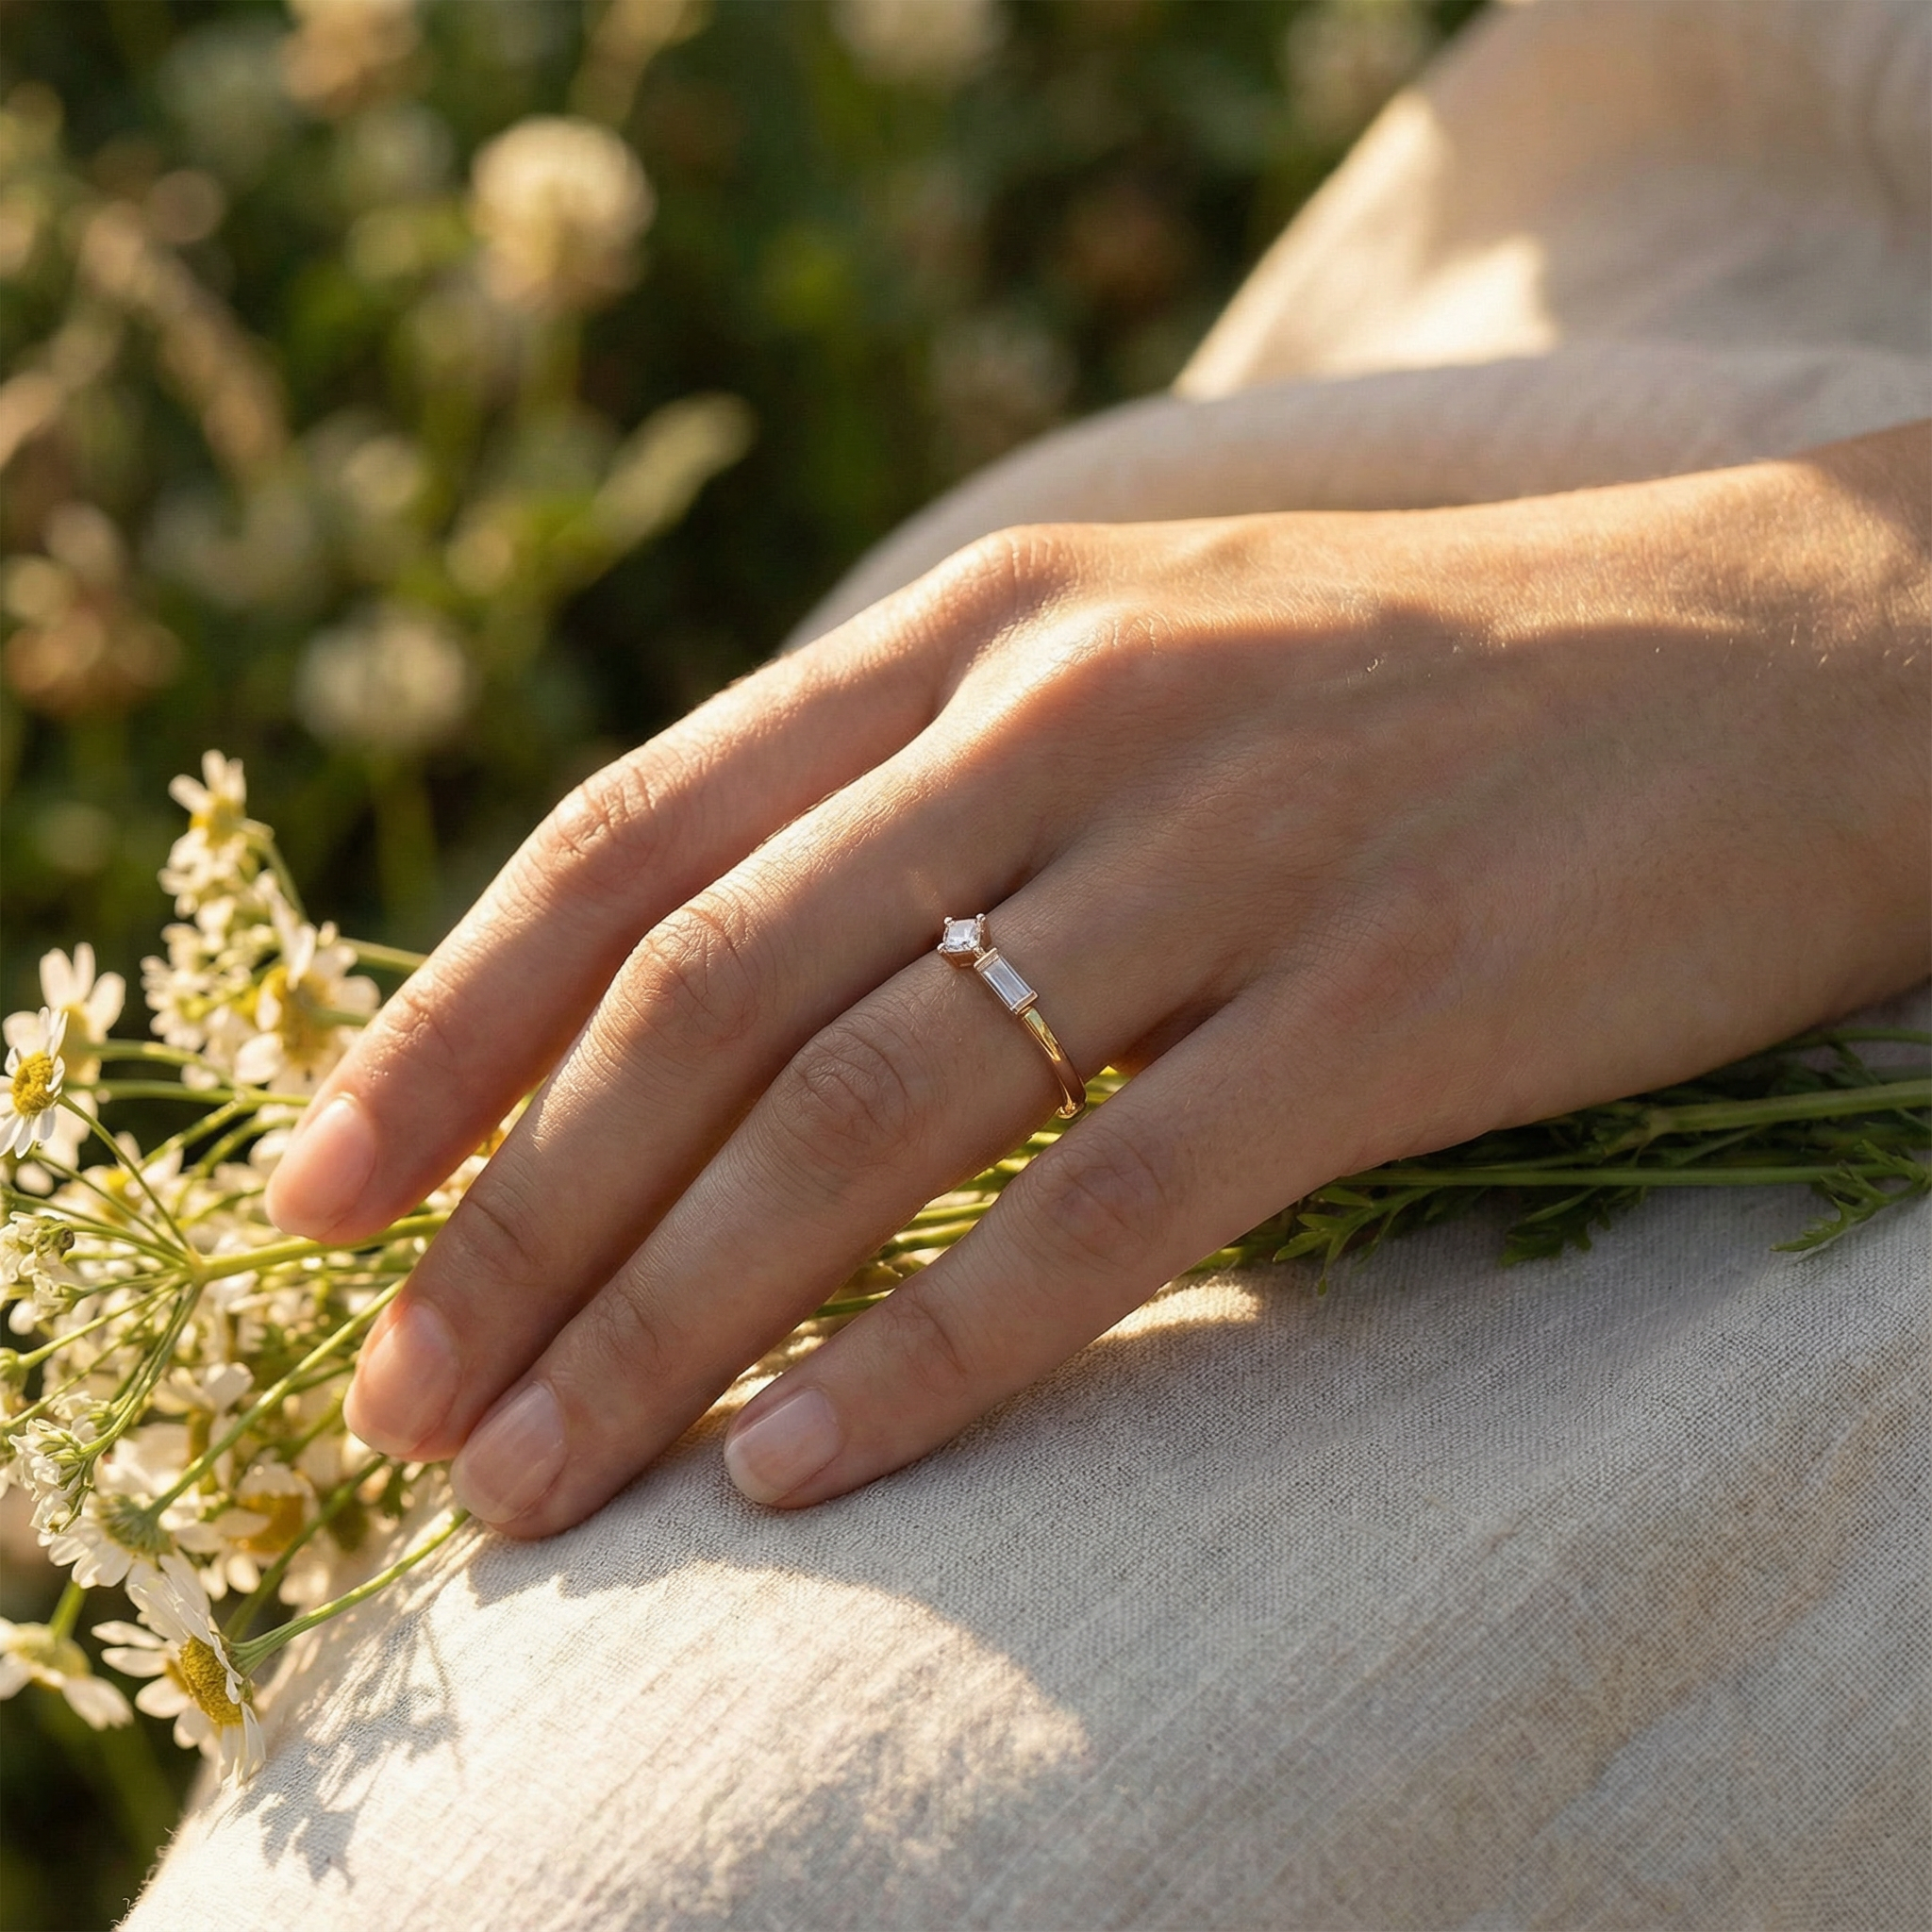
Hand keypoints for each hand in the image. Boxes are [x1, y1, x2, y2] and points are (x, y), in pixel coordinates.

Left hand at [266, 425, 1928, 1532]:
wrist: (1791, 660)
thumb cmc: (1426, 693)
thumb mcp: (1136, 670)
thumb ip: (922, 792)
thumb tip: (700, 991)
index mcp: (984, 630)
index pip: (636, 840)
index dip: (450, 1026)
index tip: (318, 1196)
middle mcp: (1074, 716)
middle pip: (711, 998)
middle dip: (520, 1220)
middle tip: (402, 1413)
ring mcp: (1230, 852)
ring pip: (871, 1113)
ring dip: (673, 1318)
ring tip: (540, 1483)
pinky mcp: (1385, 1001)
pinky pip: (1104, 1201)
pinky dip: (931, 1349)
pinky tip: (802, 1473)